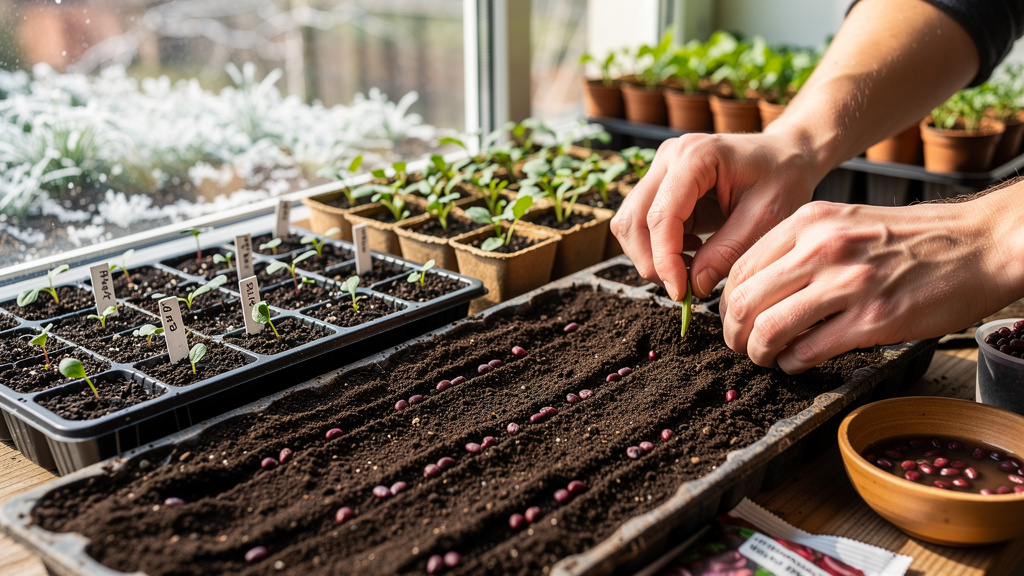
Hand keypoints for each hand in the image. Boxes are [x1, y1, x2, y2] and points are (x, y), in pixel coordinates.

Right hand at [610, 131, 819, 301]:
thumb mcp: (767, 218)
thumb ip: (728, 251)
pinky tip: (692, 251)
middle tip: (681, 288)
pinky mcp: (662, 185)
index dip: (664, 260)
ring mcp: (661, 170)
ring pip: (630, 223)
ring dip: (651, 256)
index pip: (660, 216)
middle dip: (650, 261)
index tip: (681, 292)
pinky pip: (643, 224)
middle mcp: (669, 157)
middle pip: (632, 219)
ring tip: (689, 268)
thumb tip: (694, 285)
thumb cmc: (783, 177)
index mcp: (695, 156)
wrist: (786, 154)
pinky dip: (658, 248)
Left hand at [720, 200, 1010, 372]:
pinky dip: (793, 363)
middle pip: (744, 301)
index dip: (727, 302)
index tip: (732, 318)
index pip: (740, 268)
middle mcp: (823, 249)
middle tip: (740, 346)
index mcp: (810, 222)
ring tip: (766, 358)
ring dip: (758, 353)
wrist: (978, 243)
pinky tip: (798, 361)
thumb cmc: (910, 238)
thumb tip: (756, 288)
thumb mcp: (845, 223)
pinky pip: (809, 351)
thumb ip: (800, 248)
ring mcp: (849, 284)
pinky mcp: (874, 319)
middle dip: (733, 333)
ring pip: (769, 329)